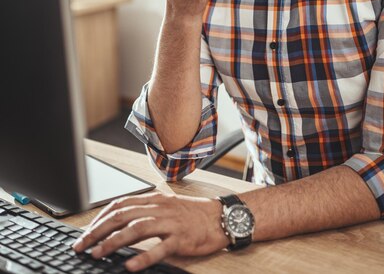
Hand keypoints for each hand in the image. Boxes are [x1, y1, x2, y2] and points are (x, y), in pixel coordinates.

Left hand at [73, 192, 227, 271]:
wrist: (220, 217)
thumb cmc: (192, 214)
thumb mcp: (166, 206)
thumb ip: (145, 211)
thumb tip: (119, 223)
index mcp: (153, 199)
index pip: (119, 205)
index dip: (99, 218)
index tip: (85, 232)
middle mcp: (159, 208)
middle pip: (122, 216)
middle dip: (98, 231)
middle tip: (81, 245)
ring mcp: (170, 223)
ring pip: (136, 229)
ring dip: (113, 242)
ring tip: (97, 254)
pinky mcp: (181, 239)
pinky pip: (159, 248)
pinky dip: (142, 257)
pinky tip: (129, 266)